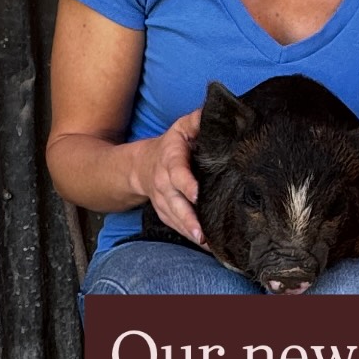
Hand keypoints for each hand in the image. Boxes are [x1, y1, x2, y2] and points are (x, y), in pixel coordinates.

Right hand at [141, 109, 203, 242]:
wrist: (141, 165)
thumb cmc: (172, 145)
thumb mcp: (183, 127)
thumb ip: (198, 120)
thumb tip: (217, 112)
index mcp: (170, 159)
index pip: (177, 172)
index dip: (185, 184)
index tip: (196, 195)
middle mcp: (163, 182)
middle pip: (174, 203)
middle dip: (187, 219)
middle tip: (202, 233)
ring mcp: (163, 200)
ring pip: (175, 218)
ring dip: (190, 232)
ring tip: (208, 245)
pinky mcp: (165, 212)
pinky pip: (176, 226)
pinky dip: (189, 236)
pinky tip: (207, 247)